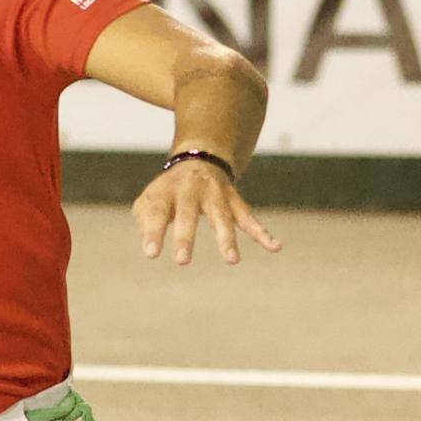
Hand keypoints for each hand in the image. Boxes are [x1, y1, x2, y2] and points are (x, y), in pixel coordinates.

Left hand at [135, 151, 277, 265]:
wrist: (199, 158)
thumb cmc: (170, 190)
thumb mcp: (150, 199)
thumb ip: (145, 220)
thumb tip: (149, 240)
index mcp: (166, 190)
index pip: (157, 211)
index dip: (153, 232)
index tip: (151, 254)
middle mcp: (191, 189)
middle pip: (188, 213)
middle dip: (185, 237)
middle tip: (181, 262)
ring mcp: (216, 195)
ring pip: (222, 217)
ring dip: (227, 239)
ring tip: (232, 261)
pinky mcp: (234, 201)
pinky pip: (249, 218)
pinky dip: (262, 233)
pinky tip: (275, 247)